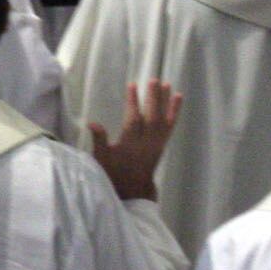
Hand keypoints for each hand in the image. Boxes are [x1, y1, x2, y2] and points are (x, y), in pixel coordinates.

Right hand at [87, 79, 182, 201]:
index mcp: (130, 146)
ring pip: (163, 120)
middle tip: (153, 79)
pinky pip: (171, 125)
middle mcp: (146, 144)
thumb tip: (92, 123)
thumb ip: (99, 141)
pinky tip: (178, 97)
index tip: (132, 85)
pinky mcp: (162, 143)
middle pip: (152, 117)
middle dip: (153, 98)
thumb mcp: (101, 160)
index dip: (133, 103)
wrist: (133, 190)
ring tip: (166, 83)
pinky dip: (175, 111)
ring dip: (166, 101)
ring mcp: (157, 144)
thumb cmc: (114, 173)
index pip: (133, 120)